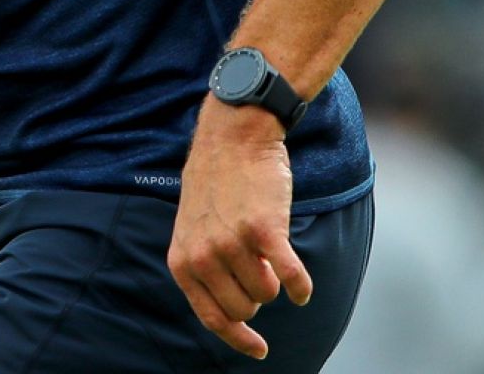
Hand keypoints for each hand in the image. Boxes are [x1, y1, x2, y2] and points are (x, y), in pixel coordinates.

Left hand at [168, 100, 312, 359]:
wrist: (233, 135)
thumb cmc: (217, 182)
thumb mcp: (192, 226)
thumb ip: (203, 264)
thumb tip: (234, 313)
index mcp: (182, 258)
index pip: (212, 318)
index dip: (238, 338)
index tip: (259, 349)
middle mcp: (203, 255)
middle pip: (244, 310)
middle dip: (256, 296)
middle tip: (258, 266)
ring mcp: (232, 243)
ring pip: (267, 294)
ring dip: (274, 279)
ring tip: (266, 248)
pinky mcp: (264, 230)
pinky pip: (291, 278)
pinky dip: (300, 287)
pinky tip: (301, 287)